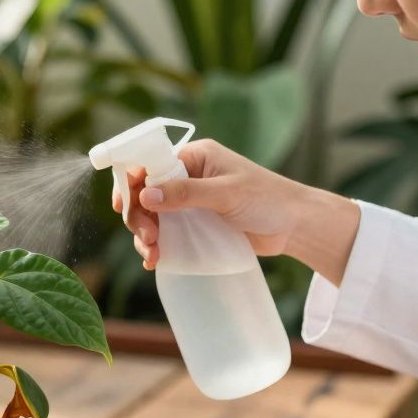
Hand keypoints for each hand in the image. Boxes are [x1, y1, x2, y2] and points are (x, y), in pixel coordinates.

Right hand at [112, 139, 359, 284]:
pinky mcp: (194, 225)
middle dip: (139, 216)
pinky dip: (156, 246)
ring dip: (145, 235)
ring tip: (152, 254)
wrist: (295, 226)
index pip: (149, 163)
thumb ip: (185, 193)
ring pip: (151, 216)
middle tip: (149, 237)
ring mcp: (189, 202)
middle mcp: (187, 176)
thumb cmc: (267, 199)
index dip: (130, 182)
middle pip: (145, 193)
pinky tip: (155, 260)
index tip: (123, 204)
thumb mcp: (225, 194)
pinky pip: (165, 233)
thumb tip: (145, 194)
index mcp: (194, 157)